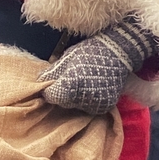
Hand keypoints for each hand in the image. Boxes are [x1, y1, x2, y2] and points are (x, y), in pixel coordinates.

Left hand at [37, 19, 158, 114]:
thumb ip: (52, 73)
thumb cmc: (89, 51)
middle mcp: (84, 97)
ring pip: (76, 107)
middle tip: (69, 79)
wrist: (119, 52)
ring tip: (82, 82)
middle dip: (62, 94)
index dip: (50, 89)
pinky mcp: (105, 106)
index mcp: (72, 84)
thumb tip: (40, 84)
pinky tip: (91, 88)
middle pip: (63, 103)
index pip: (52, 96)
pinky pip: (89, 107)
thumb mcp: (66, 57)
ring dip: (75, 98)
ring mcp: (96, 103)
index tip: (53, 82)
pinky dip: (87, 101)